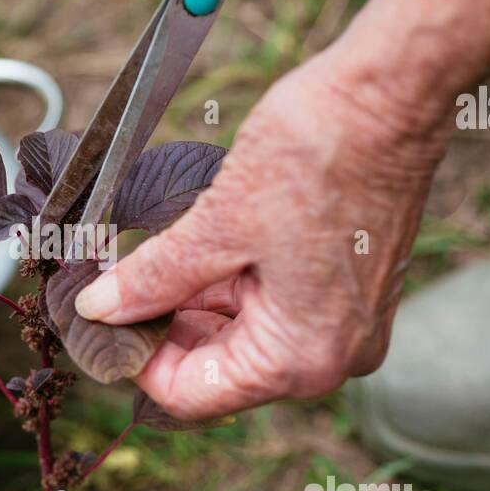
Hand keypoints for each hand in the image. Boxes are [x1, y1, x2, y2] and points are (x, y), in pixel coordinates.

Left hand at [74, 54, 446, 419]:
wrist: (392, 98)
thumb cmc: (318, 156)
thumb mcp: (218, 224)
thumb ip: (153, 278)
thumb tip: (99, 309)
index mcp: (301, 359)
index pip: (191, 393)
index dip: (136, 359)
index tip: (96, 320)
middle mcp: (331, 358)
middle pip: (217, 368)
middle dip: (161, 327)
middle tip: (108, 283)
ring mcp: (345, 327)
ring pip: (240, 334)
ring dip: (190, 301)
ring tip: (145, 257)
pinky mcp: (348, 293)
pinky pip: (271, 307)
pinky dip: (228, 284)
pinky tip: (192, 247)